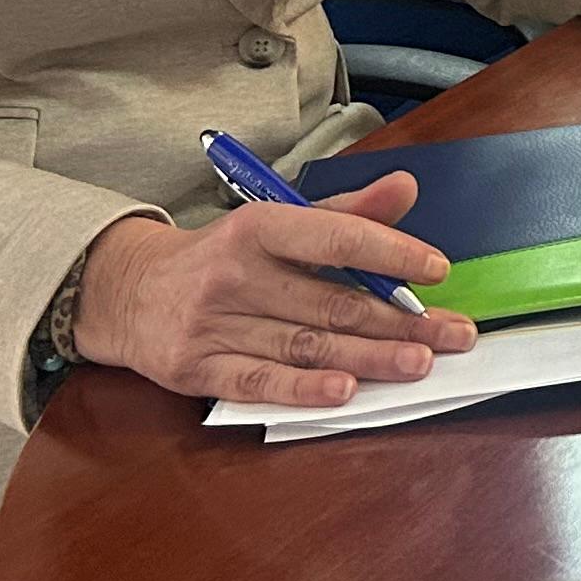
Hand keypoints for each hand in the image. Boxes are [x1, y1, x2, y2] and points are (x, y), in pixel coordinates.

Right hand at [71, 178, 474, 409]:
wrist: (127, 291)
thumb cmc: (222, 257)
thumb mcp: (276, 221)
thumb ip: (344, 213)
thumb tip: (406, 188)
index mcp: (258, 227)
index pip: (336, 238)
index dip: (391, 252)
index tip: (437, 270)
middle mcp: (234, 274)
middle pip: (331, 302)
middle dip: (399, 321)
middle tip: (453, 334)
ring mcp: (212, 324)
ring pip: (305, 344)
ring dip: (369, 357)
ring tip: (420, 362)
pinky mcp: (196, 368)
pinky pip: (259, 382)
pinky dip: (304, 389)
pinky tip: (345, 391)